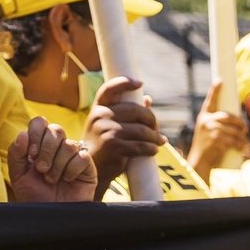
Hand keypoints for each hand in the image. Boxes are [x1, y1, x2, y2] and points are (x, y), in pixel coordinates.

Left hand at [8, 116, 95, 201]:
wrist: (49, 218)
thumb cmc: (34, 196)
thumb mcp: (18, 175)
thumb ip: (16, 153)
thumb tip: (23, 133)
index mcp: (39, 144)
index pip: (40, 122)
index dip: (35, 134)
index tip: (31, 154)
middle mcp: (57, 147)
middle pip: (56, 129)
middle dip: (46, 150)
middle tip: (41, 169)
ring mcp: (73, 155)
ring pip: (69, 144)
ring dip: (57, 164)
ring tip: (52, 179)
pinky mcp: (87, 167)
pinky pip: (82, 157)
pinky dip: (71, 170)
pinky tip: (68, 180)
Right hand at [85, 76, 162, 192]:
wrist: (89, 167)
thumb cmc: (102, 143)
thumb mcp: (108, 124)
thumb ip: (127, 112)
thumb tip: (147, 99)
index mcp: (98, 108)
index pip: (110, 89)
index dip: (125, 83)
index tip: (140, 83)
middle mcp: (101, 116)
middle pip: (136, 110)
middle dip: (151, 119)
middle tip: (156, 128)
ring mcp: (107, 130)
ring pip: (142, 130)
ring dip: (155, 137)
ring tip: (159, 141)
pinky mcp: (114, 146)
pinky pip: (141, 145)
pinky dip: (151, 148)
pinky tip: (153, 150)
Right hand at [186, 80, 248, 180]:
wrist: (199, 161)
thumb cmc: (207, 147)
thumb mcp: (209, 133)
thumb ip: (219, 125)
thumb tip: (240, 124)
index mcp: (203, 117)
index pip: (210, 101)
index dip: (215, 90)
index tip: (220, 80)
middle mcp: (206, 121)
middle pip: (227, 116)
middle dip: (239, 122)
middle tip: (244, 129)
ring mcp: (210, 130)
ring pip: (233, 129)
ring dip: (242, 136)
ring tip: (244, 142)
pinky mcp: (216, 139)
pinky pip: (234, 139)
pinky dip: (241, 145)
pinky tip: (243, 148)